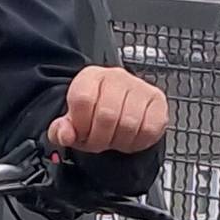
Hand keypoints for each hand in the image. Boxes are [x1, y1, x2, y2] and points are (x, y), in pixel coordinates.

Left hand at [50, 65, 167, 153]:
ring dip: (119, 142)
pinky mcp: (158, 100)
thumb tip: (64, 135)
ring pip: (129, 124)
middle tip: (99, 142)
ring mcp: (140, 86)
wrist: (119, 110)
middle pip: (107, 115)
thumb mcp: (72, 123)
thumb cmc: (94, 116)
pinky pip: (149, 129)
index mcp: (90, 77)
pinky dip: (138, 142)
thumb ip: (61, 130)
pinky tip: (130, 138)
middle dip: (100, 139)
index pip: (82, 100)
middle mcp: (116, 76)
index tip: (82, 133)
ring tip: (114, 139)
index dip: (81, 125)